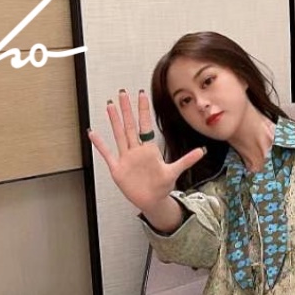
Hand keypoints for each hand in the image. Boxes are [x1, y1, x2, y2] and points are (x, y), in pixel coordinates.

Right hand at [86, 89, 206, 212]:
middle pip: (130, 126)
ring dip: (114, 121)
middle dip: (126, 109)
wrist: (152, 201)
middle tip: (122, 93)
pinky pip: (107, 154)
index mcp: (149, 149)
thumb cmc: (162, 186)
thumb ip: (186, 160)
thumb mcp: (174, 171)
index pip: (145, 125)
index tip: (141, 94)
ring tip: (110, 106)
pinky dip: (100, 144)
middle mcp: (136, 151)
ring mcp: (126, 158)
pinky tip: (93, 133)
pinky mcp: (117, 169)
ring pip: (119, 135)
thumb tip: (201, 151)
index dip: (143, 110)